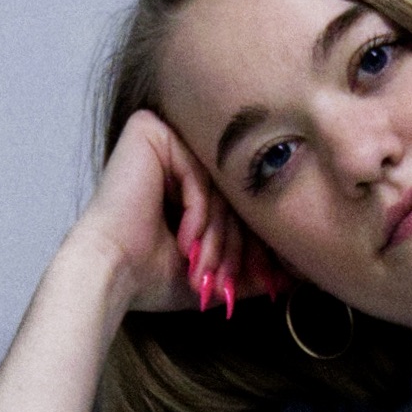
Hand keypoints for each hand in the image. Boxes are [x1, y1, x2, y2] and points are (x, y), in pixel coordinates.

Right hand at [0, 113, 291, 411]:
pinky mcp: (148, 130)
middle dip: (235, 244)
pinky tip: (184, 241)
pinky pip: (198, 172)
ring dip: (217, 235)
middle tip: (223, 280)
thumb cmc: (152, 277)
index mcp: (187, 175)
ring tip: (201, 267)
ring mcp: (162, 136)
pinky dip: (197, 212)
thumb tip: (301, 275)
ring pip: (219, 184)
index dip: (252, 244)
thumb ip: (254, 265)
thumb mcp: (216, 270)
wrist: (110, 275)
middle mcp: (175, 149)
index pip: (238, 202)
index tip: (263, 280)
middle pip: (232, 192)